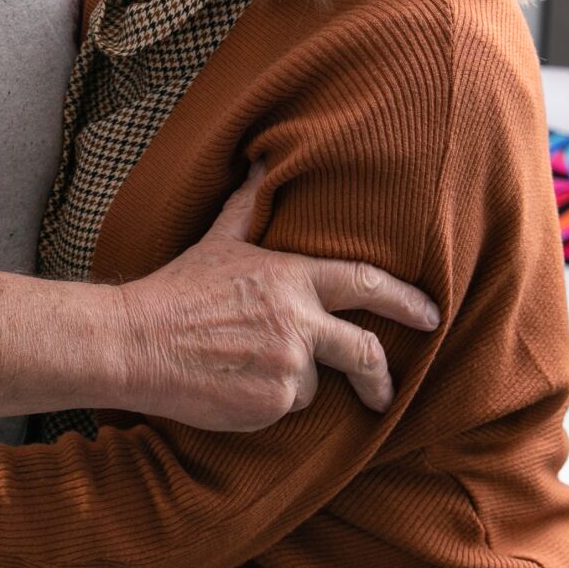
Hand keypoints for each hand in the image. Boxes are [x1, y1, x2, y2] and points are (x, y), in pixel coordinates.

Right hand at [115, 164, 441, 431]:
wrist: (137, 341)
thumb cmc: (177, 290)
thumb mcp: (219, 241)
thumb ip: (249, 206)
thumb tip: (261, 160)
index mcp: (292, 278)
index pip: (364, 283)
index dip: (405, 300)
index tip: (431, 316)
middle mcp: (298, 321)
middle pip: (364, 351)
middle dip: (382, 375)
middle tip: (386, 390)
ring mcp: (287, 364)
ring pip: (314, 385)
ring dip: (292, 382)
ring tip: (247, 368)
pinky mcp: (271, 402)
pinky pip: (285, 407)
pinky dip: (268, 402)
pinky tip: (236, 386)